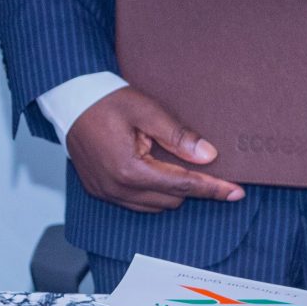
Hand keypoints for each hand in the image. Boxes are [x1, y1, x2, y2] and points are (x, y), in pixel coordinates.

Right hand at [66, 85, 244, 212]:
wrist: (70, 99)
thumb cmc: (105, 100)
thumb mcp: (147, 110)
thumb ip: (178, 136)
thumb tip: (208, 155)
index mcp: (130, 170)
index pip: (183, 186)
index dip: (213, 189)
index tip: (236, 192)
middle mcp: (117, 188)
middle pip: (171, 200)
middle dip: (192, 186)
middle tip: (205, 164)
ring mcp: (106, 192)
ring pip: (154, 205)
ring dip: (171, 190)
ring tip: (175, 163)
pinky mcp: (99, 191)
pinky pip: (135, 202)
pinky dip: (151, 191)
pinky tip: (155, 169)